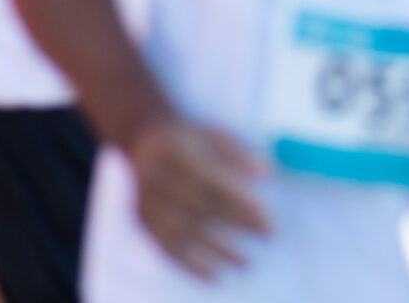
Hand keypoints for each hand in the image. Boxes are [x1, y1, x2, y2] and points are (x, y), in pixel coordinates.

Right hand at [126, 118, 270, 278]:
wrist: (143, 138)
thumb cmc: (190, 137)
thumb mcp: (215, 134)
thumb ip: (239, 153)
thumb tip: (267, 173)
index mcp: (175, 149)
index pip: (213, 183)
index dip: (241, 205)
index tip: (268, 220)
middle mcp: (155, 176)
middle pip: (200, 208)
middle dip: (237, 225)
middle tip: (267, 237)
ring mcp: (145, 200)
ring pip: (183, 232)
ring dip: (216, 251)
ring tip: (246, 262)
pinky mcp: (141, 220)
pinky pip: (165, 247)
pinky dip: (189, 264)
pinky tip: (213, 275)